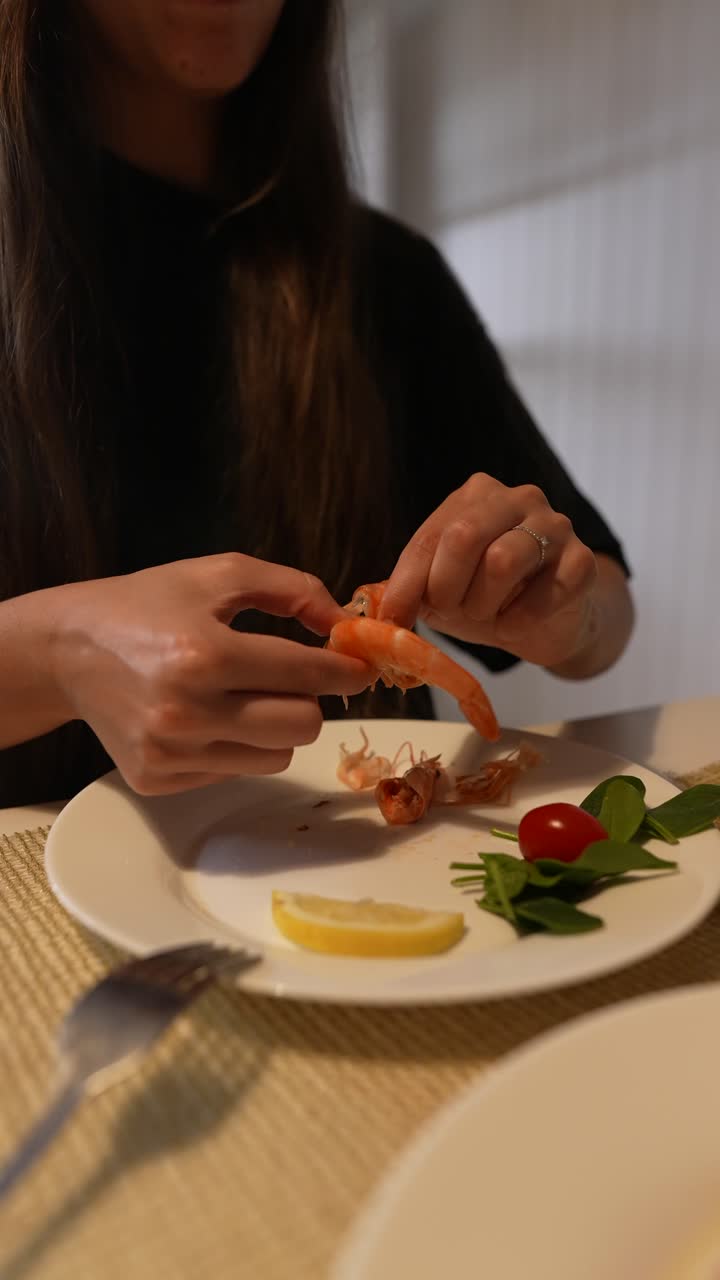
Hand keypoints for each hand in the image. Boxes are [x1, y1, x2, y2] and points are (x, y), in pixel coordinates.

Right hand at [51, 553, 369, 794]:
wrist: (67, 649)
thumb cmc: (147, 605)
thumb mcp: (218, 574)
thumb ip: (292, 589)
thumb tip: (344, 624)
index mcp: (205, 653)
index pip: (307, 673)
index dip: (346, 670)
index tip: (360, 668)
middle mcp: (186, 710)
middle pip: (303, 725)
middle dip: (310, 698)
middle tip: (293, 678)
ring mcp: (170, 752)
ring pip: (276, 756)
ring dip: (274, 726)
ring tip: (241, 694)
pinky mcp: (156, 779)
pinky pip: (234, 771)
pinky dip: (236, 745)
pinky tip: (205, 715)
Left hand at [378, 473, 597, 668]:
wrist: (549, 620)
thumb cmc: (488, 598)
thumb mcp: (441, 591)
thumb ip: (409, 592)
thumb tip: (370, 614)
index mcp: (475, 496)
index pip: (430, 537)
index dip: (408, 584)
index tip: (395, 621)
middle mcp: (518, 498)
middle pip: (465, 537)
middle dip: (448, 589)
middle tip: (453, 613)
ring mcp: (556, 525)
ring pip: (504, 561)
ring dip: (486, 604)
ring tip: (488, 616)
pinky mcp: (584, 560)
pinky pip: (547, 592)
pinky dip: (522, 619)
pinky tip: (516, 623)